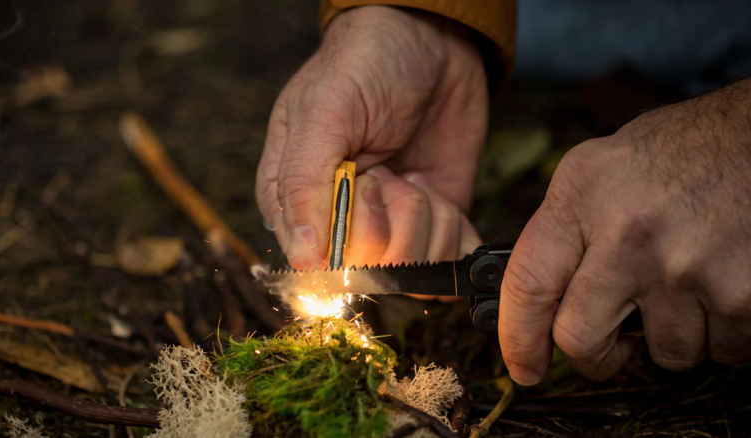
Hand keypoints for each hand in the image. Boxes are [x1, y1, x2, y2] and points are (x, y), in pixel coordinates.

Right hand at [255, 6, 484, 268]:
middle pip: (371, 269)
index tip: (367, 180)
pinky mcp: (431, 231)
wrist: (433, 43)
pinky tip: (437, 192)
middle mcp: (340, 227)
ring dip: (426, 217)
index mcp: (295, 202)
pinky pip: (447, 264)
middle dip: (394, 216)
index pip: (317, 261)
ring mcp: (389, 231)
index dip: (352, 228)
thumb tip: (302, 259)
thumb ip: (303, 182)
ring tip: (414, 174)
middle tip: (390, 169)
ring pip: (413, 269)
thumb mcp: (324, 111)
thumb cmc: (366, 66)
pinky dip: (455, 230)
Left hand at [500, 68, 750, 383]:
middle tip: (608, 350)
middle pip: (580, 338)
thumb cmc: (682, 152)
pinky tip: (721, 288)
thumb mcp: (600, 168)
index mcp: (581, 195)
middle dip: (593, 358)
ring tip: (683, 291)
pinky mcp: (742, 293)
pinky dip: (723, 334)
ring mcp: (684, 267)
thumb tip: (539, 299)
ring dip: (671, 339)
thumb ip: (565, 228)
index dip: (517, 338)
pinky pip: (722, 351)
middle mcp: (625, 233)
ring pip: (662, 355)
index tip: (523, 366)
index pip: (527, 283)